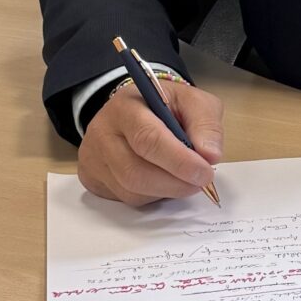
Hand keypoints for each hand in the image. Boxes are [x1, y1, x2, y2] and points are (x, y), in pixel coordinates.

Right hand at [77, 75, 224, 205]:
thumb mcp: (192, 101)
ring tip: (183, 179)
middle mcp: (102, 131)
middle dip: (175, 183)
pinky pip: (124, 199)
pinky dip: (150, 196)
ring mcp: (93, 157)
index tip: (205, 172)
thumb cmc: (165, 106)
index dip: (178, 161)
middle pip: (135, 171)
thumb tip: (209, 155)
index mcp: (126, 106)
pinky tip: (161, 181)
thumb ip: (205, 123)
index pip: (147, 138)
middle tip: (201, 182)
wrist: (135, 110)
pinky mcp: (91, 177)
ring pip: (131, 190)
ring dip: (165, 191)